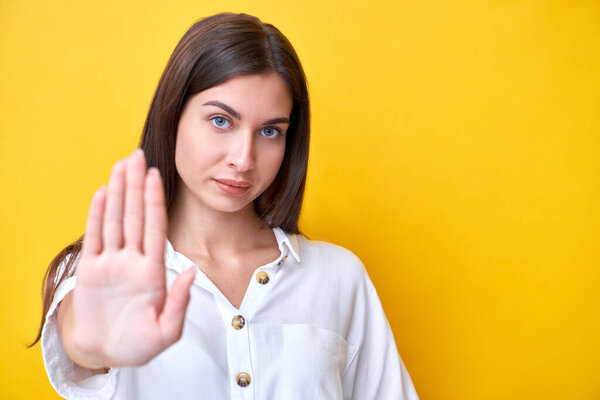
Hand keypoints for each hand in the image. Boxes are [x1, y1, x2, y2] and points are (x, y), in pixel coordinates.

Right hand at [70, 149, 195, 366]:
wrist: (108, 353)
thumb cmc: (140, 344)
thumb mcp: (166, 331)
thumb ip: (179, 302)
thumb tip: (191, 273)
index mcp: (153, 271)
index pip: (155, 227)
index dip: (154, 201)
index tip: (157, 175)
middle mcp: (132, 261)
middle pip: (134, 215)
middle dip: (136, 185)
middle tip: (138, 155)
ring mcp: (111, 263)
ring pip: (114, 219)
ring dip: (117, 192)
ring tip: (121, 165)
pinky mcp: (90, 271)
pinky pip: (94, 237)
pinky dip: (96, 215)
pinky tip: (101, 192)